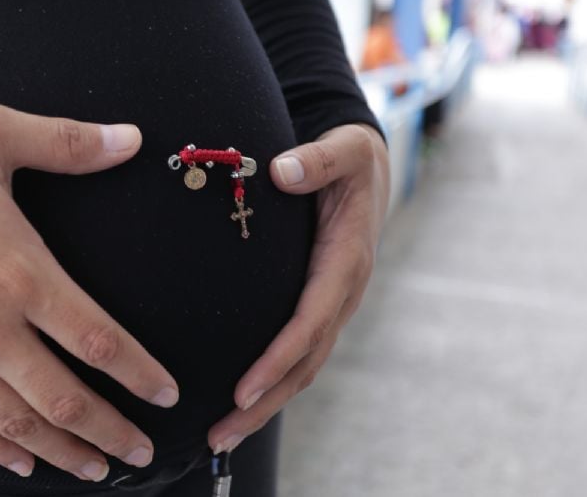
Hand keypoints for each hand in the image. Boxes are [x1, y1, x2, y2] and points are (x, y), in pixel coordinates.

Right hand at [0, 99, 179, 480]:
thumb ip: (67, 143)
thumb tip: (129, 139)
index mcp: (19, 272)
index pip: (99, 340)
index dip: (140, 374)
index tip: (166, 395)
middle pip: (65, 399)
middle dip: (111, 432)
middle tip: (141, 453)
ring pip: (16, 423)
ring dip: (62, 451)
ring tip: (95, 470)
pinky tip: (20, 462)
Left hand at [207, 123, 388, 452]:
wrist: (367, 169)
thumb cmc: (351, 158)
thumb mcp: (345, 149)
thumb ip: (317, 159)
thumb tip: (283, 173)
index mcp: (346, 262)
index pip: (310, 320)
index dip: (278, 358)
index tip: (241, 389)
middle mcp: (342, 294)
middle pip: (304, 363)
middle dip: (263, 403)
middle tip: (218, 436)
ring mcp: (331, 306)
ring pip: (301, 369)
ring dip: (263, 406)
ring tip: (220, 437)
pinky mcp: (317, 307)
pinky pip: (296, 355)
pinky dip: (270, 385)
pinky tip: (238, 404)